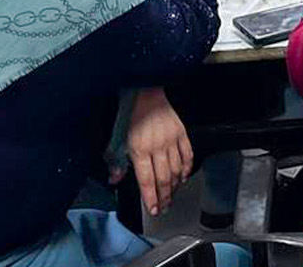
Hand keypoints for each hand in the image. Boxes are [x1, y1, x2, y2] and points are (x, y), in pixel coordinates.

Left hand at [121, 88, 191, 216]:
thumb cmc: (131, 115)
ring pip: (177, 169)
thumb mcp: (117, 138)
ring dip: (175, 185)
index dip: (151, 197)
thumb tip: (114, 179)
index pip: (147, 180)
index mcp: (139, 149)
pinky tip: (184, 176)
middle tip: (164, 207)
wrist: (147, 92)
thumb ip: (117, 161)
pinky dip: (187, 168)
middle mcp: (157, 147)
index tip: (153, 209)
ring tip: (172, 195)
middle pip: (164, 178)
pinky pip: (188, 155)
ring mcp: (172, 140)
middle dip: (164, 196)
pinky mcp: (182, 133)